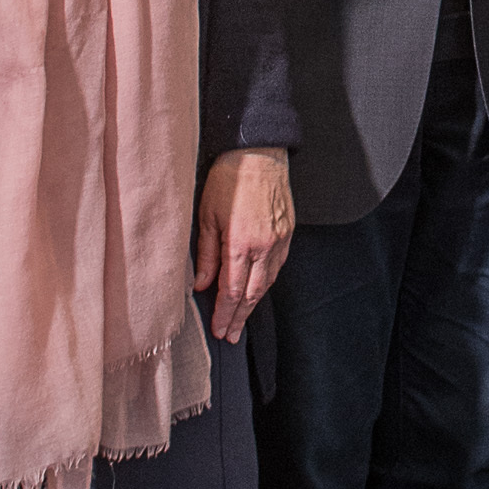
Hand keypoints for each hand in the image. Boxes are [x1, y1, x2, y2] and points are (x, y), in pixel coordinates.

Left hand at [194, 146, 294, 345]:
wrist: (259, 152)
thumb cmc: (229, 178)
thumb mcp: (206, 215)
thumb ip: (206, 254)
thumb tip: (200, 284)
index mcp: (242, 244)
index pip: (232, 291)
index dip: (224, 314)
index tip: (218, 330)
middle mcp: (265, 246)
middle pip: (252, 293)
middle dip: (240, 317)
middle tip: (230, 336)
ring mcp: (280, 240)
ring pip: (268, 282)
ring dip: (254, 303)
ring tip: (242, 318)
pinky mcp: (288, 231)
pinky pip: (278, 265)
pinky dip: (267, 282)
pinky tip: (259, 288)